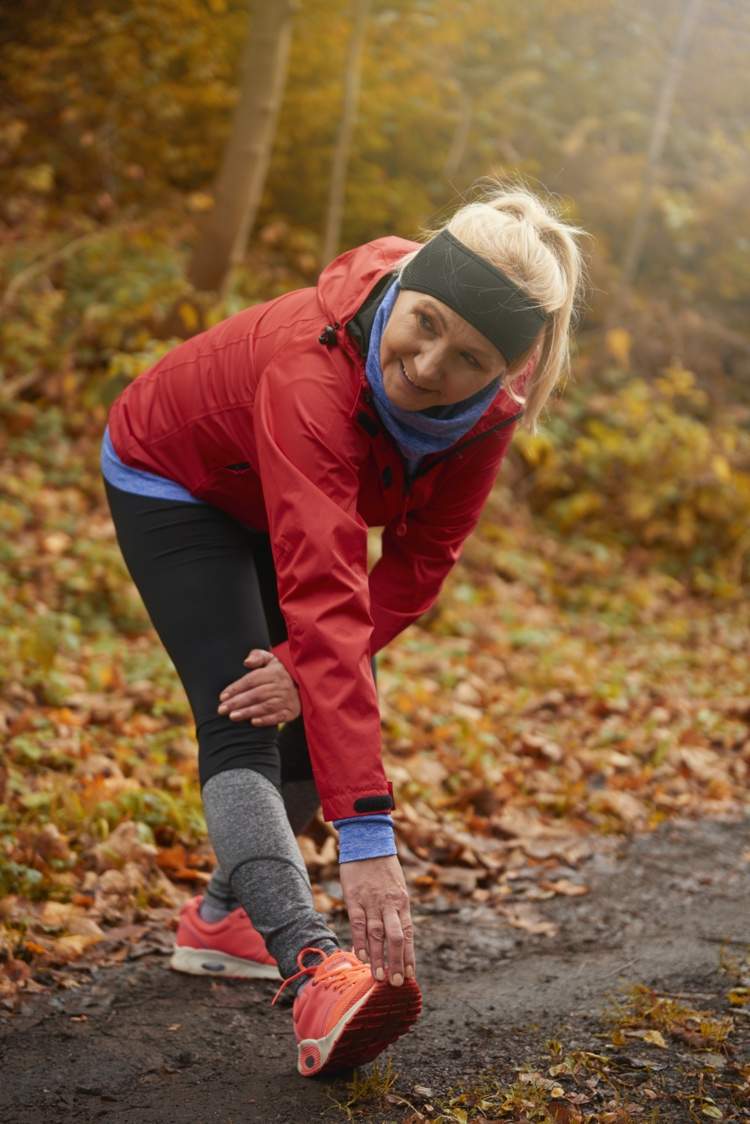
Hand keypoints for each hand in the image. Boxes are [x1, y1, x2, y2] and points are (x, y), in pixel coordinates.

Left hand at [217, 648, 300, 725]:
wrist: (304, 684)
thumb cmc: (280, 672)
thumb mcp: (271, 660)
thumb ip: (258, 656)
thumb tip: (246, 662)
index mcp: (274, 672)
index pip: (252, 680)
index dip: (236, 688)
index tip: (222, 696)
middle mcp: (281, 686)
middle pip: (256, 694)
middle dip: (238, 702)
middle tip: (222, 709)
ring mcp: (287, 699)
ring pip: (265, 706)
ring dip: (248, 712)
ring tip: (233, 717)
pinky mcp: (292, 711)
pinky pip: (278, 717)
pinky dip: (266, 720)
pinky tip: (253, 722)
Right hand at [339, 854, 415, 986]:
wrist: (368, 843)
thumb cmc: (384, 868)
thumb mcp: (397, 887)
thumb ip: (397, 910)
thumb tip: (399, 936)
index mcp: (402, 902)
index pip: (408, 934)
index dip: (409, 956)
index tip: (410, 975)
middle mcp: (389, 904)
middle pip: (395, 937)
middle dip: (396, 961)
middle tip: (396, 983)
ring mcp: (371, 902)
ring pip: (376, 934)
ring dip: (378, 958)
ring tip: (379, 977)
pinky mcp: (354, 899)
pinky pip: (358, 923)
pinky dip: (360, 941)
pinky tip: (361, 957)